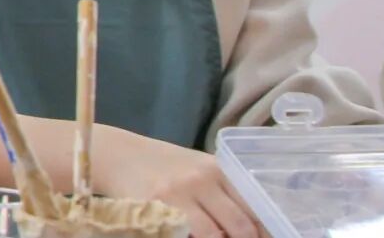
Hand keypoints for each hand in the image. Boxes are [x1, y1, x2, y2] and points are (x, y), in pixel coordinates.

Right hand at [98, 130, 262, 237]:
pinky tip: (186, 232)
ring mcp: (178, 195)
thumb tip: (254, 228)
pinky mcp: (156, 208)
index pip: (254, 208)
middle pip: (241, 226)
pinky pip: (183, 234)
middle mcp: (201, 180)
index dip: (264, 233)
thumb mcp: (198, 170)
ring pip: (214, 235)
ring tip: (211, 235)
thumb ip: (224, 193)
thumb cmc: (163, 166)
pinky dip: (189, 236)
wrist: (119, 155)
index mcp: (218, 170)